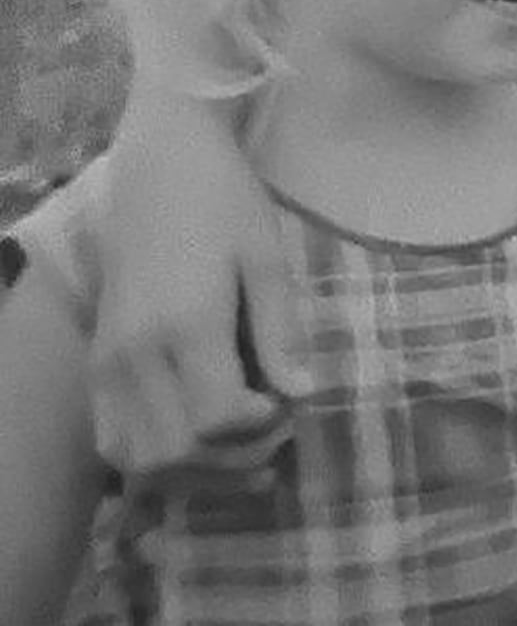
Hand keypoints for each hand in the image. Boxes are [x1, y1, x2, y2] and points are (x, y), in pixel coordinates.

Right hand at [89, 107, 308, 476]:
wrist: (161, 166)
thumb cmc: (224, 202)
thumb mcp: (267, 256)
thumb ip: (280, 330)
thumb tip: (300, 394)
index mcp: (185, 324)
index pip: (218, 417)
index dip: (261, 428)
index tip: (290, 406)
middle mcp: (136, 354)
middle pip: (177, 450)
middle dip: (233, 459)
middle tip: (274, 433)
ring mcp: (107, 363)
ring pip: (139, 458)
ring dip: (193, 470)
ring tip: (240, 448)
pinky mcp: (96, 364)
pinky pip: (113, 439)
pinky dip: (154, 457)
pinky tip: (196, 439)